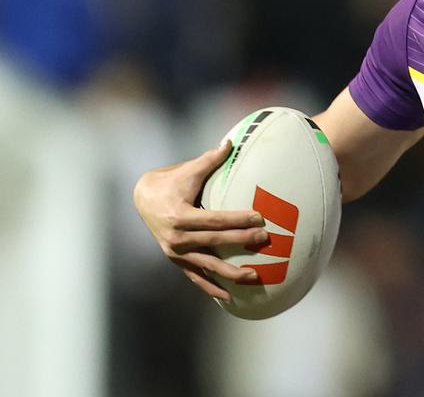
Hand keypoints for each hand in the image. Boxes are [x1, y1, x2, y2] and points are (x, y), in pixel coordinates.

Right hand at [133, 141, 267, 300]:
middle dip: (242, 242)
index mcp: (180, 216)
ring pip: (207, 266)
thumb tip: (232, 142)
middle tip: (265, 240)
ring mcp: (175, 253)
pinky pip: (195, 277)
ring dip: (230, 273)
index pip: (216, 220)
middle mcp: (176, 238)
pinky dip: (211, 287)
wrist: (143, 198)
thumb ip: (211, 159)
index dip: (238, 220)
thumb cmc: (172, 181)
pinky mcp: (176, 260)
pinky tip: (229, 297)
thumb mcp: (188, 169)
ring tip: (254, 276)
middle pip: (215, 242)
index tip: (260, 218)